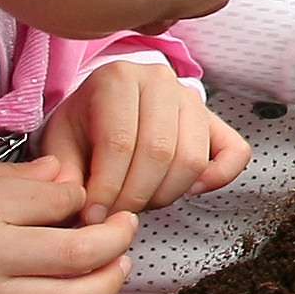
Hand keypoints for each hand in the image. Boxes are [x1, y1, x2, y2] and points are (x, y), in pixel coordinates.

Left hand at [31, 59, 243, 219]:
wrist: (104, 106)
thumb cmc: (84, 125)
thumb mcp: (60, 142)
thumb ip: (63, 173)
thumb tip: (78, 203)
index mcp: (118, 78)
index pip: (119, 141)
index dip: (107, 188)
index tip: (94, 215)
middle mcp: (159, 81)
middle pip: (158, 152)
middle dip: (135, 196)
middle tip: (116, 215)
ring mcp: (192, 98)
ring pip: (191, 158)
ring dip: (166, 194)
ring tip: (141, 202)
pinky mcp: (215, 119)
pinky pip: (234, 152)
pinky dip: (217, 178)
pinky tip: (190, 190)